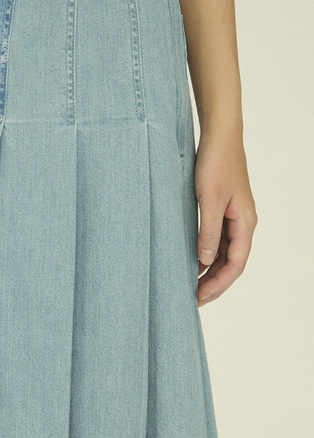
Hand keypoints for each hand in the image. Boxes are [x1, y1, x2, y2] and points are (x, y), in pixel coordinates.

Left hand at [194, 134, 256, 306]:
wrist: (219, 137)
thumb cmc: (215, 163)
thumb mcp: (208, 199)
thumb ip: (207, 231)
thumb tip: (206, 261)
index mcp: (245, 222)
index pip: (236, 263)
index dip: (218, 283)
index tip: (199, 297)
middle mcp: (243, 223)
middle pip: (232, 263)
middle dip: (214, 284)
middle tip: (193, 301)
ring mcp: (234, 217)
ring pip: (225, 254)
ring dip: (210, 272)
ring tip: (191, 288)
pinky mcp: (224, 211)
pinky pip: (218, 241)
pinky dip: (207, 256)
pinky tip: (192, 264)